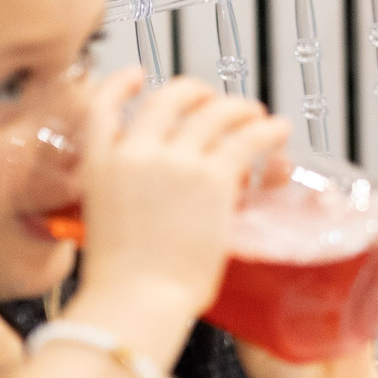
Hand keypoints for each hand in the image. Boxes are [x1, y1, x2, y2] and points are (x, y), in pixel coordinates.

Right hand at [73, 72, 290, 324]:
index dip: (121, 84)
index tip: (138, 76)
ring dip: (240, 108)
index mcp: (99, 165)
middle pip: (170, 98)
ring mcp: (175, 161)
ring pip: (215, 112)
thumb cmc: (123, 282)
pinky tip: (278, 131)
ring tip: (256, 115)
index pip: (103, 106)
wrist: (134, 302)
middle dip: (196, 93)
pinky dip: (267, 130)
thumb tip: (161, 197)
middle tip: (214, 101)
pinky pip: (248, 139)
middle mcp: (135, 153)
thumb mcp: (105, 225)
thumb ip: (127, 200)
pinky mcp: (213, 177)